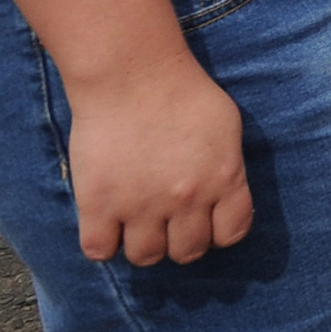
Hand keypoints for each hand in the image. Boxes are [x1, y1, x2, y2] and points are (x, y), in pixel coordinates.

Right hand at [63, 52, 254, 265]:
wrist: (132, 74)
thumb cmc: (183, 92)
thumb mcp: (227, 127)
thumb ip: (228, 168)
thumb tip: (225, 199)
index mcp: (224, 179)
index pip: (231, 234)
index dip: (218, 232)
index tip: (204, 221)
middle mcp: (186, 199)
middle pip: (187, 252)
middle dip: (180, 241)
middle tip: (167, 222)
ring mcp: (141, 205)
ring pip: (146, 257)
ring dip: (143, 244)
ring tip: (136, 222)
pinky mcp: (99, 204)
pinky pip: (99, 251)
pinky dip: (103, 244)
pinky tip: (106, 223)